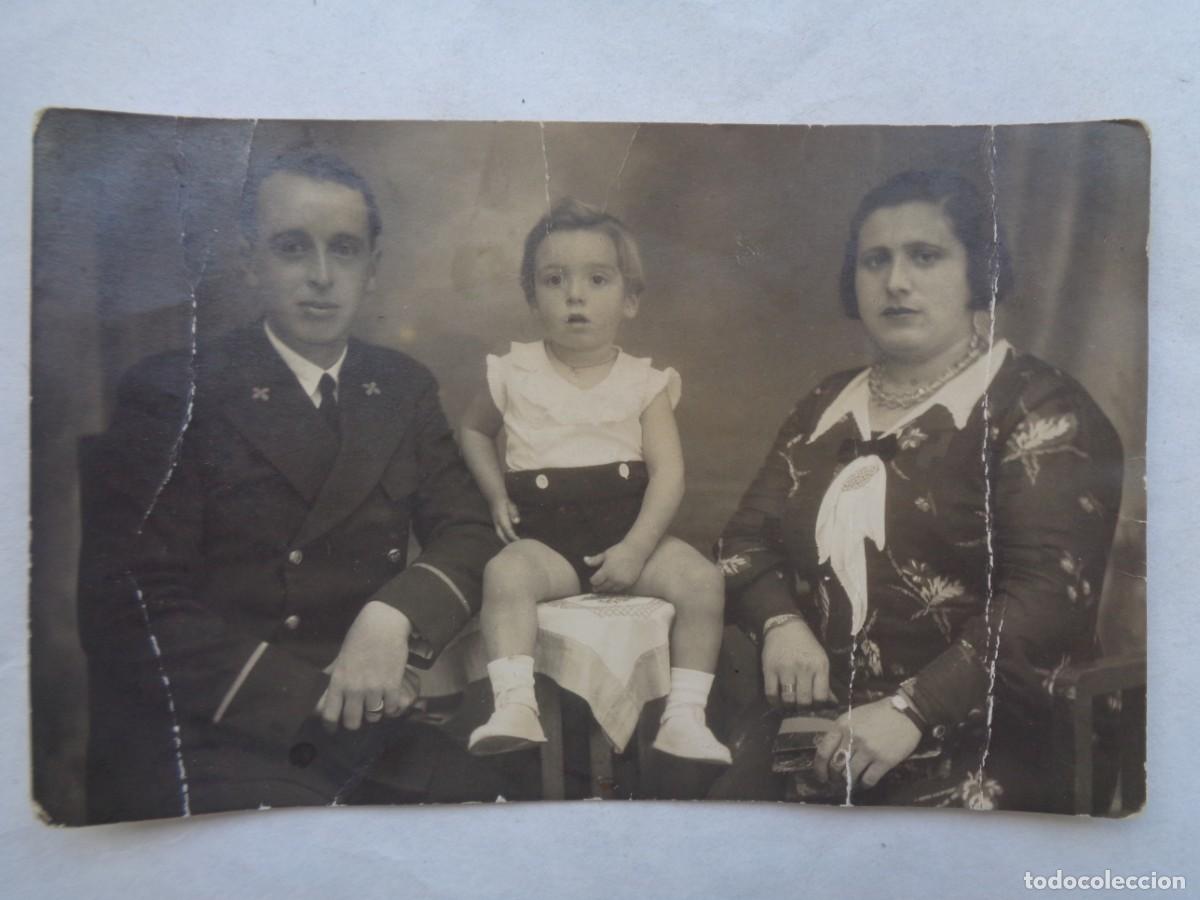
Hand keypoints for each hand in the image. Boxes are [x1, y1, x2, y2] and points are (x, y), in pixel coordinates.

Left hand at [316, 601, 414, 731]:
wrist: (383, 625)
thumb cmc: (359, 638)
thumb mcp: (341, 659)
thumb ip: (333, 679)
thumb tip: (322, 696)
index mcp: (338, 681)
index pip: (330, 715)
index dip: (331, 726)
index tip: (334, 729)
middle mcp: (354, 689)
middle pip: (352, 722)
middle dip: (355, 722)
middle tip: (359, 715)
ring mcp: (374, 688)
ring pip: (373, 717)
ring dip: (375, 713)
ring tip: (376, 703)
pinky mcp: (392, 685)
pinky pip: (391, 708)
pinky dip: (391, 707)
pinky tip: (389, 698)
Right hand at [490, 497, 520, 542]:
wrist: (494, 497)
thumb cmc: (505, 502)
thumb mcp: (511, 506)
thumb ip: (514, 514)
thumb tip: (517, 522)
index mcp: (502, 520)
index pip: (508, 531)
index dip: (513, 537)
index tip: (518, 542)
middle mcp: (497, 523)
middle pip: (501, 536)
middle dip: (507, 542)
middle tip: (514, 547)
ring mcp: (495, 523)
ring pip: (499, 534)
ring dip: (504, 540)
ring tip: (511, 545)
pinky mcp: (496, 522)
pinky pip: (499, 531)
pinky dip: (503, 536)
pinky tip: (508, 538)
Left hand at [584, 542, 648, 592]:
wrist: (636, 551)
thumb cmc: (619, 550)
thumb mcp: (605, 554)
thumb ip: (595, 560)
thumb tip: (584, 560)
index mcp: (606, 570)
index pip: (595, 581)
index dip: (592, 580)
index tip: (592, 579)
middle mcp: (614, 578)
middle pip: (602, 587)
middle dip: (598, 587)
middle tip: (595, 588)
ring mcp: (622, 581)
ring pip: (610, 589)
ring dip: (606, 589)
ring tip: (603, 588)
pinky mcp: (628, 583)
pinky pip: (619, 589)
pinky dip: (615, 588)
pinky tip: (612, 586)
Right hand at [761, 618, 832, 706]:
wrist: (785, 626)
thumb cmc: (806, 645)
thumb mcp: (820, 660)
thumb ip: (824, 682)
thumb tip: (832, 703)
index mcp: (819, 666)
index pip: (821, 697)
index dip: (818, 707)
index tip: (815, 709)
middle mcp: (803, 668)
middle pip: (804, 700)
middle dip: (803, 709)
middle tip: (801, 711)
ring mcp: (785, 669)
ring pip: (788, 699)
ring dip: (789, 707)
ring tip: (790, 707)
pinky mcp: (769, 669)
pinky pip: (771, 693)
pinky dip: (774, 702)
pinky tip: (777, 702)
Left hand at [813, 698, 921, 788]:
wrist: (906, 712)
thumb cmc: (878, 714)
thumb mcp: (854, 717)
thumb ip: (841, 732)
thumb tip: (830, 752)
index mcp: (842, 726)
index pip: (823, 751)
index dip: (819, 768)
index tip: (821, 776)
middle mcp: (853, 738)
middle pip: (835, 766)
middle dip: (834, 777)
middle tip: (836, 780)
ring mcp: (869, 750)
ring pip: (850, 775)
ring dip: (849, 781)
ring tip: (851, 781)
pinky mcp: (884, 761)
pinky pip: (868, 780)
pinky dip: (864, 784)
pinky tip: (864, 782)